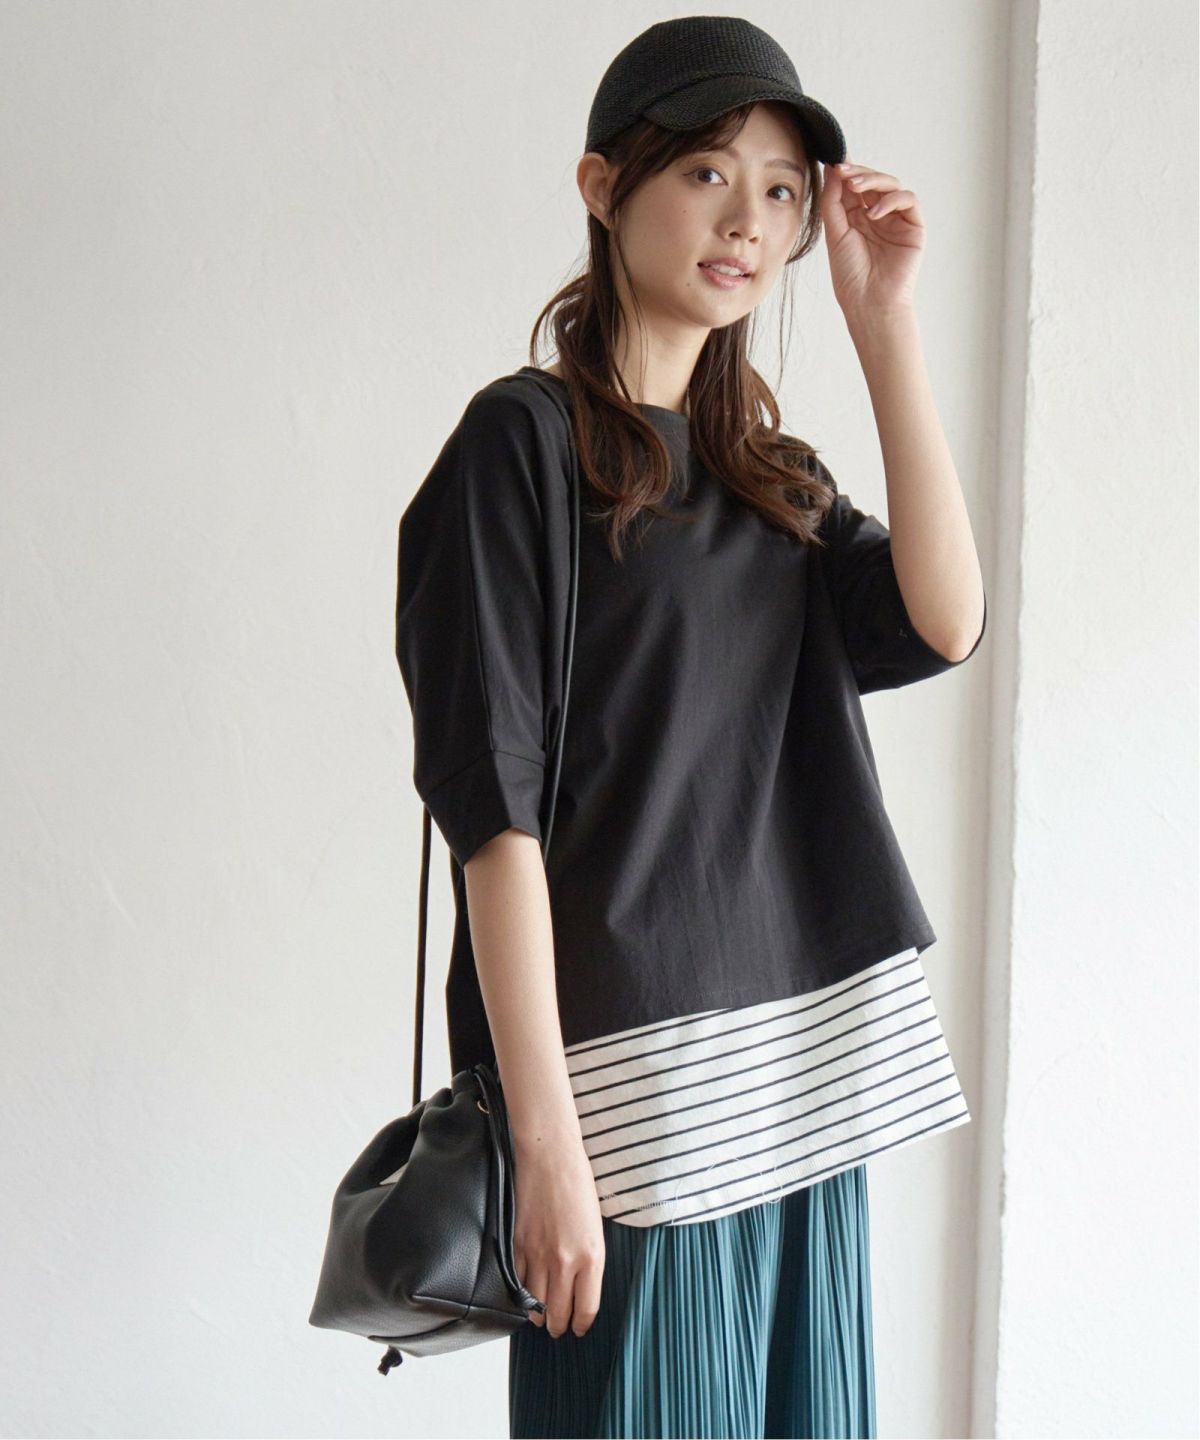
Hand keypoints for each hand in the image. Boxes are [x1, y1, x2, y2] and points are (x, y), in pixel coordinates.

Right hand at [512, 1135, 605, 1338]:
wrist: (551, 1157)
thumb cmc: (578, 1184)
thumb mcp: (596, 1226)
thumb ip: (589, 1259)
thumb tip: (581, 1286)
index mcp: (592, 1257)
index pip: (586, 1309)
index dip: (581, 1325)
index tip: (579, 1328)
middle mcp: (565, 1262)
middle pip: (559, 1313)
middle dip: (559, 1326)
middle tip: (559, 1328)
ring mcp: (538, 1255)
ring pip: (535, 1304)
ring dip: (538, 1315)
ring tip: (542, 1317)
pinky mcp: (518, 1245)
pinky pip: (517, 1282)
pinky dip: (520, 1294)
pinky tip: (525, 1296)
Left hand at [819, 160, 925, 320]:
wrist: (869, 302)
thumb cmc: (850, 275)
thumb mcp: (835, 233)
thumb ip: (833, 201)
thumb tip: (832, 169)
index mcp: (857, 218)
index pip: (854, 186)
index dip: (847, 172)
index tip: (834, 163)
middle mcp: (877, 216)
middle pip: (873, 181)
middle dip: (859, 172)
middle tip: (844, 172)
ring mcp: (896, 220)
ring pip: (891, 184)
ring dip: (873, 180)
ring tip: (857, 187)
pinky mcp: (913, 226)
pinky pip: (908, 199)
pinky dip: (891, 200)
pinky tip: (874, 213)